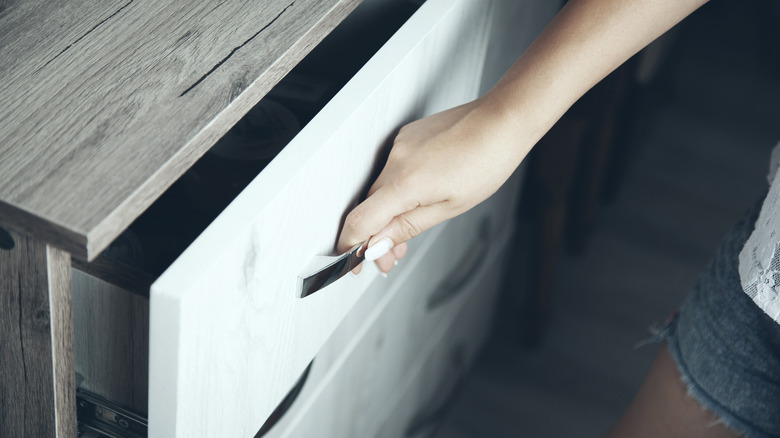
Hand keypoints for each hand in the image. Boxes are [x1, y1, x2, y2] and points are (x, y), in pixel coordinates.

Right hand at [337, 97, 525, 273]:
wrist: (501, 122)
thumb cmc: (486, 161)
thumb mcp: (449, 208)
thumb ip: (407, 227)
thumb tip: (378, 245)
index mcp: (405, 183)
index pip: (360, 221)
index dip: (352, 247)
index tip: (355, 263)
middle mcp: (396, 160)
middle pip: (370, 207)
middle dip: (377, 236)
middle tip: (392, 257)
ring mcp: (400, 145)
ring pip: (382, 189)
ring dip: (389, 213)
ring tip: (409, 229)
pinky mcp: (407, 137)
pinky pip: (392, 170)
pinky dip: (398, 189)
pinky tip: (417, 197)